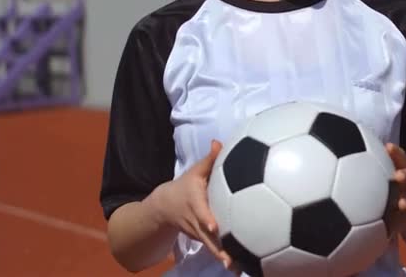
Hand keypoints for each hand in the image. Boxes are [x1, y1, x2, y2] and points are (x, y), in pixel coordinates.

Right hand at [148, 140, 237, 272]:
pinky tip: (241, 267)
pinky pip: (215, 249)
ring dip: (223, 258)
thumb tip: (219, 141)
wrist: (164, 207)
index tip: (215, 226)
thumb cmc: (185, 186)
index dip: (206, 219)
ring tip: (238, 269)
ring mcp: (199, 233)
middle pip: (207, 236)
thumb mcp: (195, 171)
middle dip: (218, 249)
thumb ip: (210, 159)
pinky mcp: (204, 239)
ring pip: (212, 247)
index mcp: (194, 203)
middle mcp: (196, 221)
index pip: (200, 212)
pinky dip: (225, 258)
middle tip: (231, 260)